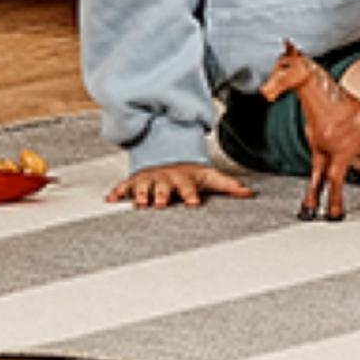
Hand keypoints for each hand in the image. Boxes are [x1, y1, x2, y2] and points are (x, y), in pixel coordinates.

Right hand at [109, 160, 249, 208]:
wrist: (168, 156)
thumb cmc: (190, 174)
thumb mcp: (210, 177)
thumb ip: (229, 185)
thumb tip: (250, 193)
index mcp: (183, 179)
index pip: (188, 187)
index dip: (191, 195)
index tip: (194, 203)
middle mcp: (165, 179)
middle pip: (163, 188)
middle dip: (161, 195)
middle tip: (160, 204)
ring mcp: (149, 180)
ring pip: (142, 187)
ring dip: (139, 194)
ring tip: (137, 203)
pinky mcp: (134, 182)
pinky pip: (123, 187)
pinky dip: (116, 192)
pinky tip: (109, 199)